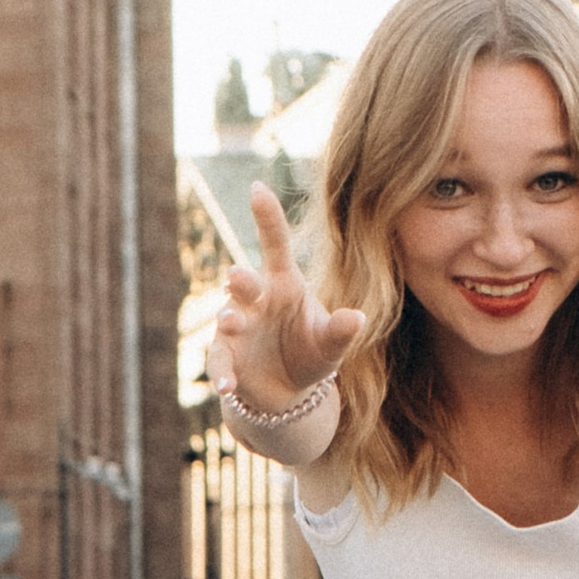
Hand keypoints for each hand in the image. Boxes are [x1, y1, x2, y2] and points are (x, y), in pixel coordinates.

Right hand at [209, 183, 365, 416]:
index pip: (274, 244)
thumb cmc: (311, 352)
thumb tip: (358, 318)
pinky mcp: (226, 357)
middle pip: (246, 282)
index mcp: (284, 284)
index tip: (256, 187)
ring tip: (232, 322)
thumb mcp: (331, 344)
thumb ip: (341, 332)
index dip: (267, 217)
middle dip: (241, 280)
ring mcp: (237, 328)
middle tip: (239, 276)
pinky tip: (227, 386)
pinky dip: (222, 373)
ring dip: (228, 319)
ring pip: (227, 318)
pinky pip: (220, 362)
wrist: (288, 390)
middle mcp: (256, 300)